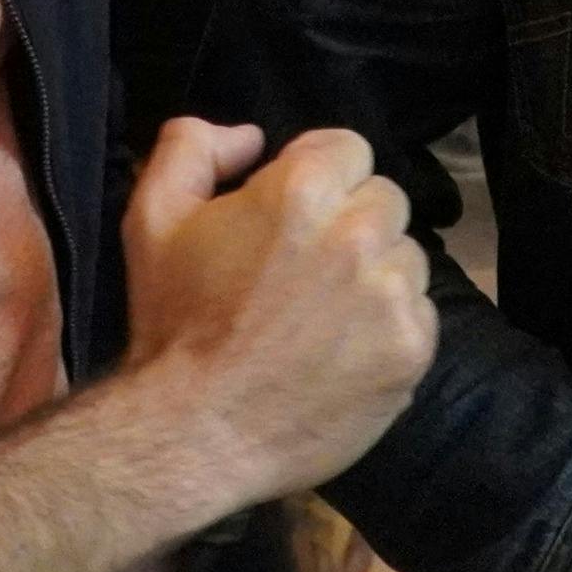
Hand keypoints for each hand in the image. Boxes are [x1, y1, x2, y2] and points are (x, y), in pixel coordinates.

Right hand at [120, 119, 433, 516]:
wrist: (196, 434)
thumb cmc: (173, 323)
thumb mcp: (152, 218)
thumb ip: (193, 146)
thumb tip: (251, 137)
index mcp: (304, 190)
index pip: (348, 149)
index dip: (317, 180)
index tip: (291, 218)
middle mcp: (360, 233)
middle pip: (384, 199)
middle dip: (350, 222)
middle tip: (306, 269)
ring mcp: (393, 294)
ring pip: (406, 257)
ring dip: (375, 274)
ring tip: (325, 315)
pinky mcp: (412, 349)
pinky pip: (419, 314)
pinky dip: (389, 328)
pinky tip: (344, 352)